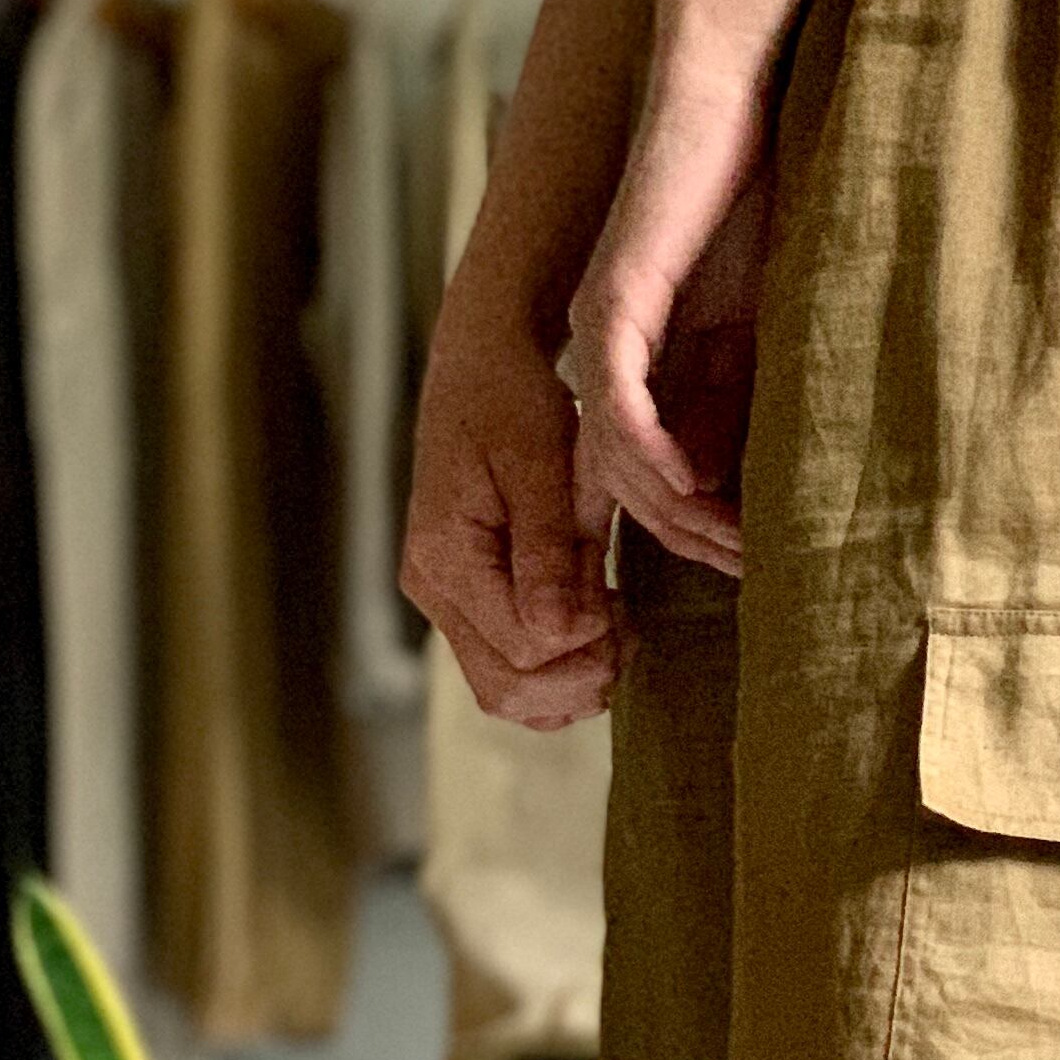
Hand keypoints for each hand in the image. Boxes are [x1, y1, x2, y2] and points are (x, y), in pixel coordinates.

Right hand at [402, 292, 627, 728]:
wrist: (481, 365)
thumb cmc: (512, 399)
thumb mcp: (539, 462)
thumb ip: (549, 549)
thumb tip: (561, 631)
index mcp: (444, 555)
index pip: (522, 647)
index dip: (585, 639)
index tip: (620, 598)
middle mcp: (432, 589)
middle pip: (507, 690)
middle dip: (581, 675)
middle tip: (628, 628)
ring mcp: (445, 601)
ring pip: (509, 694)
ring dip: (574, 681)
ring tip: (616, 626)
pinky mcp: (467, 601)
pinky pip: (511, 670)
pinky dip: (560, 670)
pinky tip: (596, 627)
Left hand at [568, 36, 769, 577]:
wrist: (727, 100)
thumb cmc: (751, 201)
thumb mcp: (758, 329)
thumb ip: (743, 403)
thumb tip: (746, 491)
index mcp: (643, 372)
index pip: (655, 483)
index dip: (702, 535)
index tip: (757, 569)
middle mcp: (608, 361)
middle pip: (630, 489)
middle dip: (691, 541)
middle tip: (752, 574)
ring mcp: (602, 332)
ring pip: (617, 458)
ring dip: (677, 512)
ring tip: (735, 544)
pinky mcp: (613, 298)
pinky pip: (617, 398)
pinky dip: (649, 450)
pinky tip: (692, 485)